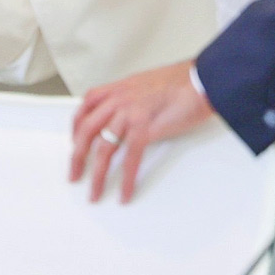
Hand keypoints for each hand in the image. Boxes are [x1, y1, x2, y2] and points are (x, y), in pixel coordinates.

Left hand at [70, 60, 213, 203]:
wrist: (200, 81)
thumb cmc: (180, 83)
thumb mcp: (144, 85)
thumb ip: (130, 99)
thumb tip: (124, 115)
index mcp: (117, 89)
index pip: (85, 107)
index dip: (76, 128)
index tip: (74, 143)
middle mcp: (119, 100)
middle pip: (86, 131)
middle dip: (77, 156)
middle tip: (74, 174)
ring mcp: (130, 114)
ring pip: (104, 148)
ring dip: (97, 175)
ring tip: (95, 192)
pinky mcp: (145, 128)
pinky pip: (130, 158)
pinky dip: (127, 179)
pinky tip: (125, 193)